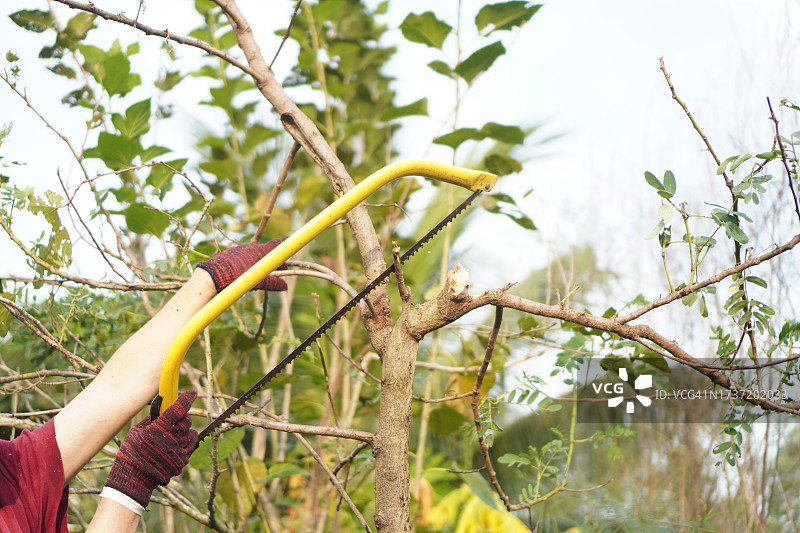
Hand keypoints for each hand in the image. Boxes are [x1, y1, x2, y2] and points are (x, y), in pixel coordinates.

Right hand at [105, 390, 197, 507]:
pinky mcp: (182, 461)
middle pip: (186, 420)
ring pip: (190, 433)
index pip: (178, 408)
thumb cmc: (131, 453)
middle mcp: (171, 438)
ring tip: (172, 436)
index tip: (192, 393)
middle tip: (174, 420)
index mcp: (158, 428)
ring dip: (184, 431)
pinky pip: (190, 446)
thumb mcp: (136, 432)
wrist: (134, 479)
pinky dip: (185, 443)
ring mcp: (179, 450)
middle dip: (182, 417)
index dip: (187, 399)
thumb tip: (161, 403)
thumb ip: (151, 417)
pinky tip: (173, 446)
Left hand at [197, 238, 288, 292]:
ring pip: (255, 255)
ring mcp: (240, 249)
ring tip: (261, 275)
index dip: (285, 243)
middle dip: (274, 261)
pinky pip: (244, 257)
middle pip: (267, 252)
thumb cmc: (236, 278)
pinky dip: (249, 263)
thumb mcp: (257, 282)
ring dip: (261, 263)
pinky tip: (246, 273)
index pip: (277, 244)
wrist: (212, 275)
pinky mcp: (230, 254)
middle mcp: (251, 247)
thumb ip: (273, 283)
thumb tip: (285, 286)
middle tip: (279, 271)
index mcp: (260, 252)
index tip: (291, 240)